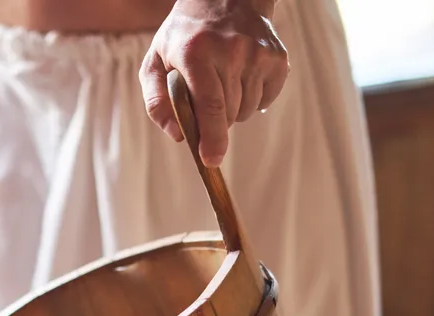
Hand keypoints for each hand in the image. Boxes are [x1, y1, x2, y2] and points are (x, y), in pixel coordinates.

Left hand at [139, 0, 287, 166]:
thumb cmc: (184, 37)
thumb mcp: (156, 62)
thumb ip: (157, 101)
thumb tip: (177, 135)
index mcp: (197, 53)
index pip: (210, 105)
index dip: (211, 137)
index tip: (211, 160)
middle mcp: (232, 52)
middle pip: (228, 114)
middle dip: (214, 122)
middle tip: (205, 100)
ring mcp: (258, 54)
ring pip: (246, 111)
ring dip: (232, 110)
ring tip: (222, 83)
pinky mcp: (278, 58)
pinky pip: (265, 100)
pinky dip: (252, 99)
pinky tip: (240, 78)